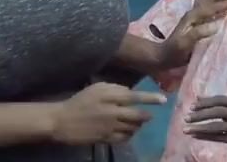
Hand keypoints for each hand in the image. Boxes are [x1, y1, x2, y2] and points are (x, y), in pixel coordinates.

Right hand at [51, 82, 166, 144]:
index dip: (150, 98)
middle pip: (137, 114)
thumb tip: (130, 92)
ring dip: (138, 126)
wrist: (62, 120)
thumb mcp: (96, 88)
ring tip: (138, 123)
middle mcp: (112, 111)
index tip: (163, 100)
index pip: (134, 96)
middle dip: (147, 115)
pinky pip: (125, 138)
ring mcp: (109, 126)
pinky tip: (129, 131)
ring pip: (133, 128)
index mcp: (109, 96)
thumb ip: (114, 88)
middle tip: (150, 115)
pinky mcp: (106, 138)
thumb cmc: (80, 101)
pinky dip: (130, 135)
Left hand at [159, 0, 226, 68]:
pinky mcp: (194, 15)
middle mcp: (192, 11)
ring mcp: (193, 12)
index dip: (226, 3)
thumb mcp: (184, 45)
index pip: (212, 7)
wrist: (163, 53)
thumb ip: (198, 34)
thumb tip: (216, 25)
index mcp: (192, 18)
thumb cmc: (175, 52)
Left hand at [183, 96, 226, 155]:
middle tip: (186, 117)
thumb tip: (197, 97)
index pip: (220, 100)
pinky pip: (220, 138)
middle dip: (201, 115)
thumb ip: (219, 102)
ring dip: (200, 128)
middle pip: (218, 112)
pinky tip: (196, 135)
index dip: (205, 103)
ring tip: (186, 129)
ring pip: (218, 127)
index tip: (192, 106)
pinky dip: (206, 136)